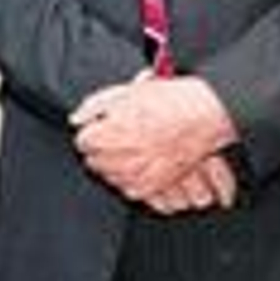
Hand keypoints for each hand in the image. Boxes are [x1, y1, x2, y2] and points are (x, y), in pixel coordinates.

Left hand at [70, 75, 237, 203]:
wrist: (203, 117)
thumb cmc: (167, 102)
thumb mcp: (125, 93)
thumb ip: (94, 107)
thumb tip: (76, 119)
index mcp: (103, 135)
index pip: (82, 141)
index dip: (96, 131)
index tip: (106, 127)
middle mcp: (114, 159)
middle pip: (93, 160)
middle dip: (103, 148)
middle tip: (124, 135)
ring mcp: (131, 176)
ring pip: (109, 175)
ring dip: (117, 163)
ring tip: (138, 146)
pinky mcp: (148, 188)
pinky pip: (127, 188)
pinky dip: (133, 177)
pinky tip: (146, 161)